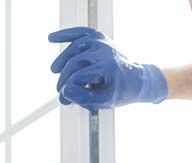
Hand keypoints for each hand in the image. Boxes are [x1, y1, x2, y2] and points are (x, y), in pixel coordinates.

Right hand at [48, 27, 167, 109]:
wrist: (139, 80)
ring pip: (74, 49)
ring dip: (62, 60)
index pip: (78, 77)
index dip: (67, 89)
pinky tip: (51, 38)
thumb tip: (66, 92)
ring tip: (55, 71)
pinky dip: (65, 34)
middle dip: (64, 79)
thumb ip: (85, 98)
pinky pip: (80, 32)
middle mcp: (104, 51)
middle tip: (61, 91)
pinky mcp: (99, 37)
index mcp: (107, 67)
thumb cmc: (123, 91)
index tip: (64, 99)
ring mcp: (101, 42)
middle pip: (74, 63)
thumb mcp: (106, 100)